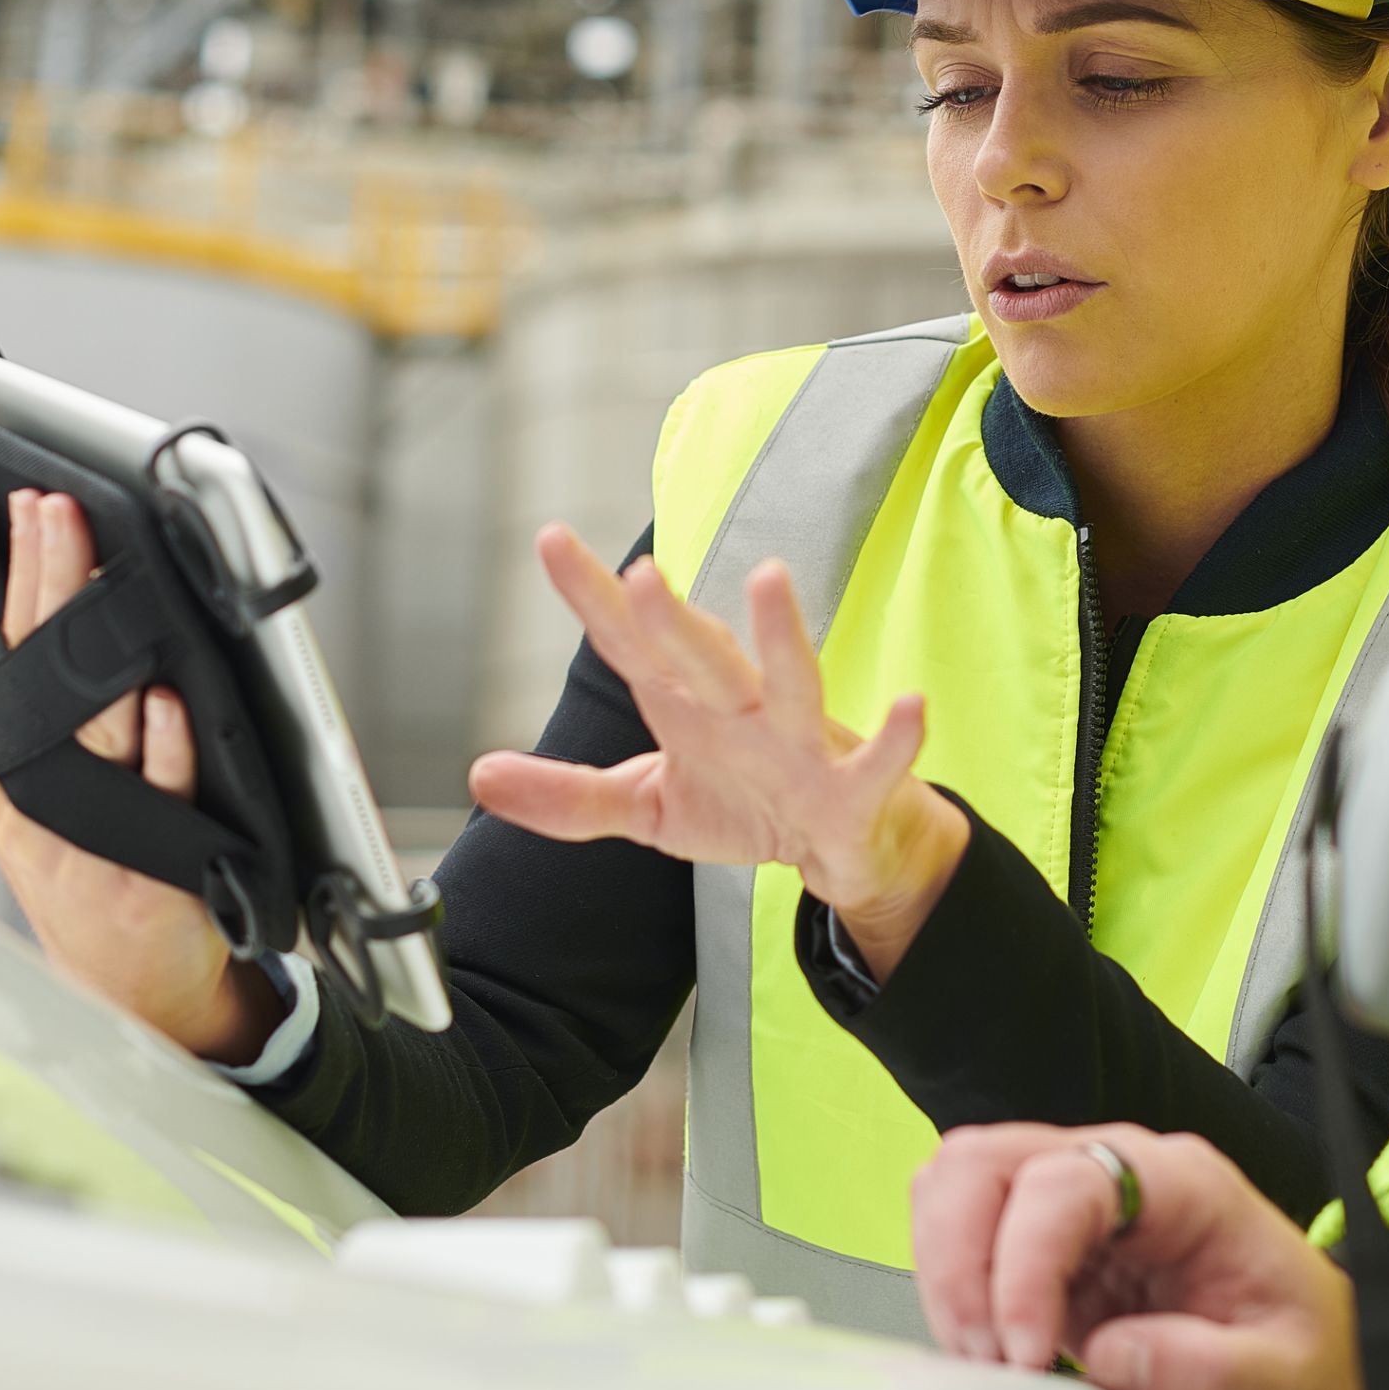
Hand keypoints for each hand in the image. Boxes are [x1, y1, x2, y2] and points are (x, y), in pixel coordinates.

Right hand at [0, 488, 280, 1063]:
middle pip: (53, 675)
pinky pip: (164, 795)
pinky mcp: (153, 870)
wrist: (128, 988)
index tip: (35, 511)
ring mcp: (98, 834)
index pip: (16, 652)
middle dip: (57, 586)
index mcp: (16, 767)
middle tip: (62, 517)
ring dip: (109, 653)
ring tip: (109, 582)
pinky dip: (166, 747)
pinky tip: (169, 702)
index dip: (26, 576)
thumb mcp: (20, 787)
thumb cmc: (79, 877)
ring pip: (105, 727)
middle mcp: (50, 796)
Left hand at [470, 525, 967, 971]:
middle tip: (639, 572)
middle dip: (671, 619)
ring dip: (779, 634)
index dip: (590, 597)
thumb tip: (478, 774)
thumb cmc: (746, 804)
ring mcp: (798, 744)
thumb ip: (567, 796)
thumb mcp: (647, 807)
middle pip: (702, 656)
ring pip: (790, 681)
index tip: (550, 539)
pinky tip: (910, 706)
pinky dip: (896, 737)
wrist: (842, 850)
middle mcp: (742, 709)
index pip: (630, 645)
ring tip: (769, 580)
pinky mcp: (850, 789)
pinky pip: (875, 762)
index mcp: (689, 705)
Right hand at [913, 1124, 1362, 1389]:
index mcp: (1186, 1183)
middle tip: (984, 1354)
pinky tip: (981, 1344)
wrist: (1318, 1364)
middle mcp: (1122, 1172)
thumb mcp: (1287, 1379)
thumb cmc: (1311, 1356)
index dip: (1025, 1262)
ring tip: (979, 1355)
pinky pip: (966, 1233)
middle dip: (961, 1257)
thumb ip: (1210, 1366)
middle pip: (990, 1159)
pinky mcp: (1051, 1250)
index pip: (1068, 1179)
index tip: (1026, 1351)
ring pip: (961, 1182)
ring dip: (946, 1268)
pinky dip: (949, 1284)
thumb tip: (1113, 1355)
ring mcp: (1080, 1205)